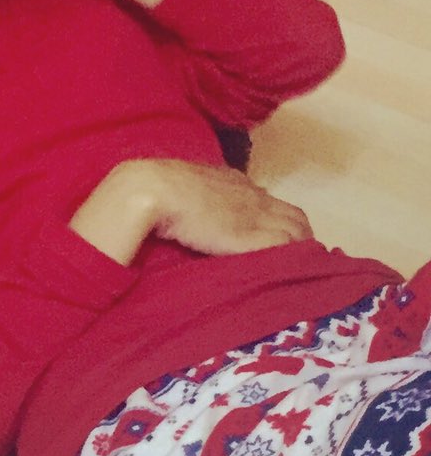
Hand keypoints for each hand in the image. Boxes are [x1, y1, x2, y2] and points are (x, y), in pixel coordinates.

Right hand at [69, 159, 312, 264]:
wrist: (154, 189)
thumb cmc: (159, 188)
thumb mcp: (183, 186)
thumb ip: (194, 195)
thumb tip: (188, 209)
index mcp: (233, 182)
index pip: (270, 200)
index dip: (277, 219)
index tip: (275, 235)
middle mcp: (251, 196)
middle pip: (294, 216)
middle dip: (299, 235)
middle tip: (296, 258)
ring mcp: (255, 216)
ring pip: (298, 231)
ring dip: (302, 249)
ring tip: (297, 271)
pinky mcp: (253, 237)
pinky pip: (288, 246)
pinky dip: (295, 258)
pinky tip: (293, 273)